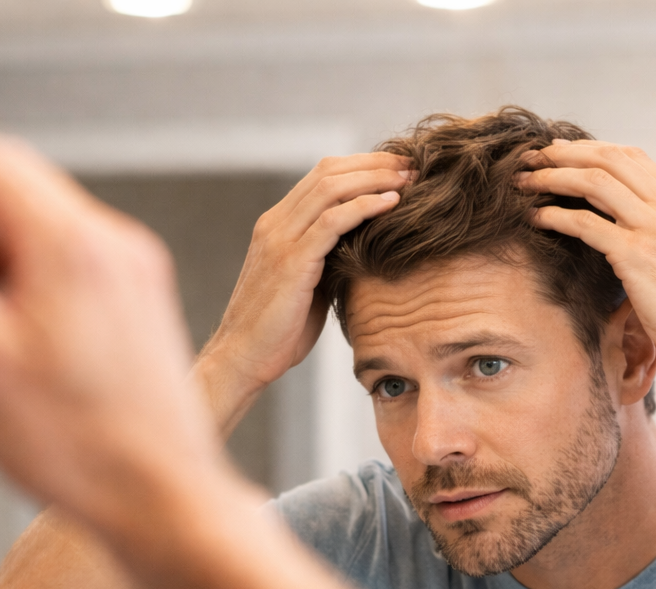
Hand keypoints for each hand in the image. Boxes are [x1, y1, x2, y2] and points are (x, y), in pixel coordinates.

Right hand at [0, 128, 222, 534]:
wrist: (163, 496)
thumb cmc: (76, 444)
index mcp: (71, 241)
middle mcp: (116, 243)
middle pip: (15, 190)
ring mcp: (139, 273)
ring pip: (45, 235)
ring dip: (5, 273)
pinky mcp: (147, 304)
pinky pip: (79, 270)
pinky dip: (43, 295)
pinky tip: (32, 359)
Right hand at [197, 153, 411, 431]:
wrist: (243, 358)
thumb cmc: (278, 331)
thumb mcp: (308, 286)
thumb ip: (328, 261)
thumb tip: (364, 252)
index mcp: (278, 225)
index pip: (322, 176)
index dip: (363, 166)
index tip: (399, 169)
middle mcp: (275, 223)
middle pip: (329, 172)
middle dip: (374, 164)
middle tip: (412, 165)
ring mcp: (280, 239)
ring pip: (331, 188)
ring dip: (374, 178)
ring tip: (409, 178)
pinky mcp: (291, 261)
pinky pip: (332, 221)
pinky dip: (365, 206)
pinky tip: (392, 203)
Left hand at [517, 141, 655, 377]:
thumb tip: (629, 234)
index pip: (634, 158)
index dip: (592, 150)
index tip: (562, 153)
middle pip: (610, 159)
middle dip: (566, 154)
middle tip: (533, 156)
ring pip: (595, 183)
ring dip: (553, 177)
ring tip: (525, 181)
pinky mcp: (638, 256)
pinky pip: (587, 224)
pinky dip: (557, 216)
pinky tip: (537, 217)